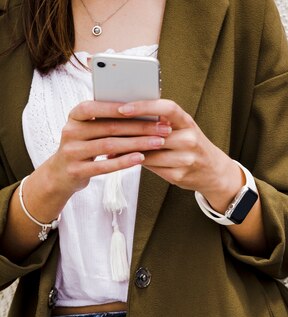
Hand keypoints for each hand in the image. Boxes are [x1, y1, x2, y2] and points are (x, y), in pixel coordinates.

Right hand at [42, 100, 170, 195]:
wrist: (61, 174)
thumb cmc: (85, 147)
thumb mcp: (89, 130)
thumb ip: (107, 120)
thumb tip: (144, 111)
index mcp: (75, 117)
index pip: (94, 107)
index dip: (115, 107)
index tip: (142, 107)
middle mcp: (70, 131)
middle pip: (109, 127)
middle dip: (140, 127)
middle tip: (163, 128)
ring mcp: (71, 152)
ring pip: (109, 146)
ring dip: (137, 144)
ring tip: (158, 142)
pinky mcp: (76, 171)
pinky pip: (104, 166)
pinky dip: (124, 161)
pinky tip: (141, 158)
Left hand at [117, 100, 239, 198]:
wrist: (214, 171)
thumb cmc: (189, 144)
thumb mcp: (182, 128)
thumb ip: (159, 122)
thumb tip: (123, 114)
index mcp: (188, 122)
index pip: (167, 108)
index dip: (144, 106)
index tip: (122, 108)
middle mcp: (190, 139)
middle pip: (153, 134)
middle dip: (127, 132)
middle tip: (104, 129)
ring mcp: (186, 159)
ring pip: (149, 153)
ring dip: (127, 150)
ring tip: (108, 146)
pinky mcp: (179, 175)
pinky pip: (152, 168)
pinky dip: (135, 162)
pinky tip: (122, 160)